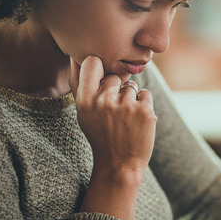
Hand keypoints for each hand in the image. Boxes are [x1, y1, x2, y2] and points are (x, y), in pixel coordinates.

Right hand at [69, 56, 156, 219]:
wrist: (119, 164)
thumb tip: (75, 56)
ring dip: (131, 99)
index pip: (92, 62)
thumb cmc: (100, 135)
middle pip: (114, 76)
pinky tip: (136, 122)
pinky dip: (144, 105)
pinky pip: (145, 94)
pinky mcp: (145, 111)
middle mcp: (104, 101)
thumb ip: (79, 84)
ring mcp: (125, 105)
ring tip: (125, 120)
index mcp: (84, 100)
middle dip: (116, 90)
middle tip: (114, 113)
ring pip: (131, 86)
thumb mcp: (83, 112)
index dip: (99, 68)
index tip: (100, 80)